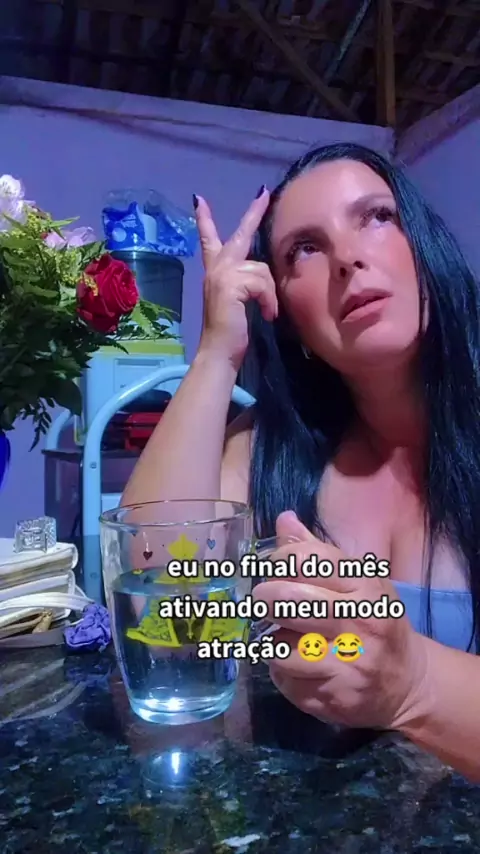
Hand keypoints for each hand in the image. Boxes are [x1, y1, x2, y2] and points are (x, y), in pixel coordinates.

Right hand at [194, 188, 277, 369]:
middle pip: (240, 236)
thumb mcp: (239, 301)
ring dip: (269, 292)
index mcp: (215, 272)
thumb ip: (247, 284)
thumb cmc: (230, 332)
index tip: (199, 200)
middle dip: (253, 213)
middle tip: (263, 194)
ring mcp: (222, 274)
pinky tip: (267, 314)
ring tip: (268, 311)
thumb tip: (265, 278)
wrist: (219, 351)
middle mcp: (216, 269)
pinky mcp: (231, 284)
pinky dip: (269, 300)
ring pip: (260, 268)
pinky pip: (262, 282)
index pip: (209, 240)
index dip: (205, 220)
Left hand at [253, 511, 428, 730]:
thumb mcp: (358, 580)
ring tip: (283, 635)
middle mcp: (360, 622)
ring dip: (272, 638)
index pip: (305, 559)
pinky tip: (295, 664)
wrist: (409, 683)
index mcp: (365, 585)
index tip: (274, 569)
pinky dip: (280, 670)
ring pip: (280, 643)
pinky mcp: (334, 697)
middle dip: (263, 598)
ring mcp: (348, 663)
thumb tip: (284, 520)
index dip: (278, 561)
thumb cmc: (376, 621)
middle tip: (263, 601)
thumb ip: (317, 551)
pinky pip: (285, 678)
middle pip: (287, 600)